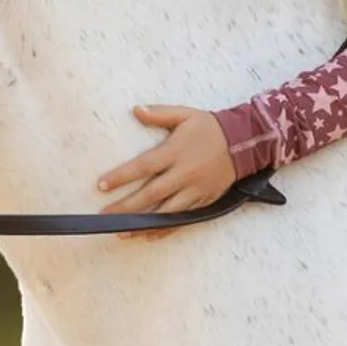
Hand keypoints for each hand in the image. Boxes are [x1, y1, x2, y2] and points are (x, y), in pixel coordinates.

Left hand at [98, 105, 236, 238]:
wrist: (245, 142)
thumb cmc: (210, 127)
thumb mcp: (185, 114)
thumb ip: (159, 114)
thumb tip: (135, 110)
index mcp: (176, 151)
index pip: (143, 166)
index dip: (121, 177)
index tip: (101, 185)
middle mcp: (184, 173)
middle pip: (150, 194)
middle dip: (125, 207)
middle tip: (104, 216)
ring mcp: (195, 190)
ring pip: (165, 212)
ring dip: (142, 224)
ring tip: (121, 232)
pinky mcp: (204, 201)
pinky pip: (182, 219)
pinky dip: (165, 229)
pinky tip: (149, 235)